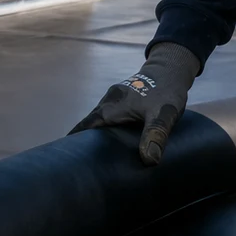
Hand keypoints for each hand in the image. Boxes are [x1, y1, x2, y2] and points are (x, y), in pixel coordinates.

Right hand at [69, 42, 199, 165]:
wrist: (171, 68)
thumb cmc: (167, 91)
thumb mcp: (164, 114)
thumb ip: (156, 135)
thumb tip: (149, 161)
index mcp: (110, 108)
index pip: (84, 127)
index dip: (73, 143)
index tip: (63, 160)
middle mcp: (107, 103)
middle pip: (88, 126)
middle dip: (81, 144)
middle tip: (78, 167)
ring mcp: (114, 100)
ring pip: (98, 121)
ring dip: (95, 137)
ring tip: (94, 160)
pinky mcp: (122, 101)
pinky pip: (107, 117)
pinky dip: (106, 130)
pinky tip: (113, 143)